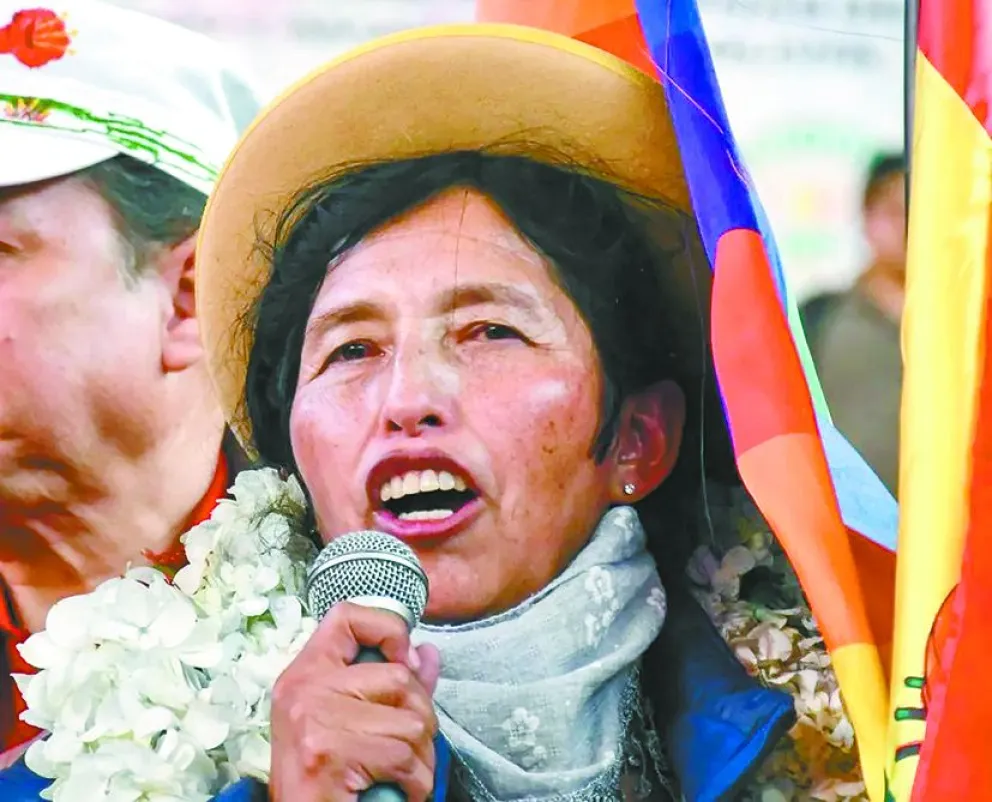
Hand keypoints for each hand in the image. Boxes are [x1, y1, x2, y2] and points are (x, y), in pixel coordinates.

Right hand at [270, 602, 440, 801]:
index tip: (404, 661)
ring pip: (411, 721)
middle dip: (420, 715)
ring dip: (421, 757)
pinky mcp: (328, 755)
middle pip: (398, 676)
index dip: (387, 628)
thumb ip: (390, 686)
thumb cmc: (325, 778)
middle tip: (408, 745)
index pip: (345, 616)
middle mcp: (303, 689)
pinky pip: (404, 757)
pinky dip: (416, 783)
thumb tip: (427, 653)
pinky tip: (399, 791)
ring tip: (402, 773)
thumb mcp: (350, 720)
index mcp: (305, 673)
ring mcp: (313, 721)